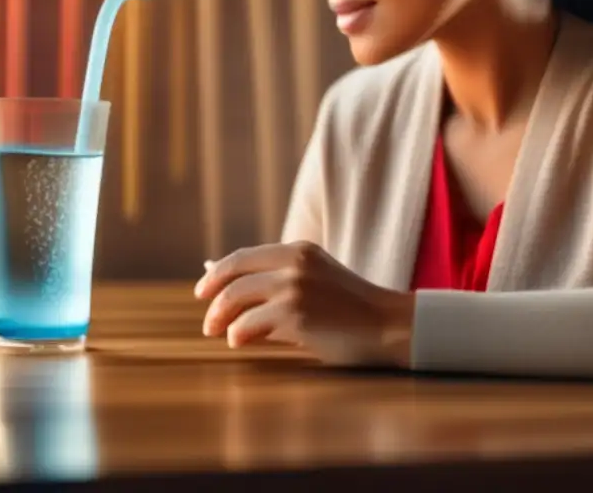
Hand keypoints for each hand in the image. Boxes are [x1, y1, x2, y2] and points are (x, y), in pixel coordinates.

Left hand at [193, 240, 415, 367]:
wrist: (390, 326)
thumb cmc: (351, 308)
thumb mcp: (314, 279)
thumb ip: (273, 277)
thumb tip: (217, 271)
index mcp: (298, 250)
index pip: (243, 256)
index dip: (218, 273)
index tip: (203, 290)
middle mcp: (293, 263)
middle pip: (234, 275)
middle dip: (213, 297)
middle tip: (206, 321)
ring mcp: (293, 288)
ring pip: (237, 298)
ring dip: (222, 318)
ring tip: (221, 333)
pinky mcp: (295, 315)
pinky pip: (249, 325)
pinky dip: (239, 334)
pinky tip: (239, 341)